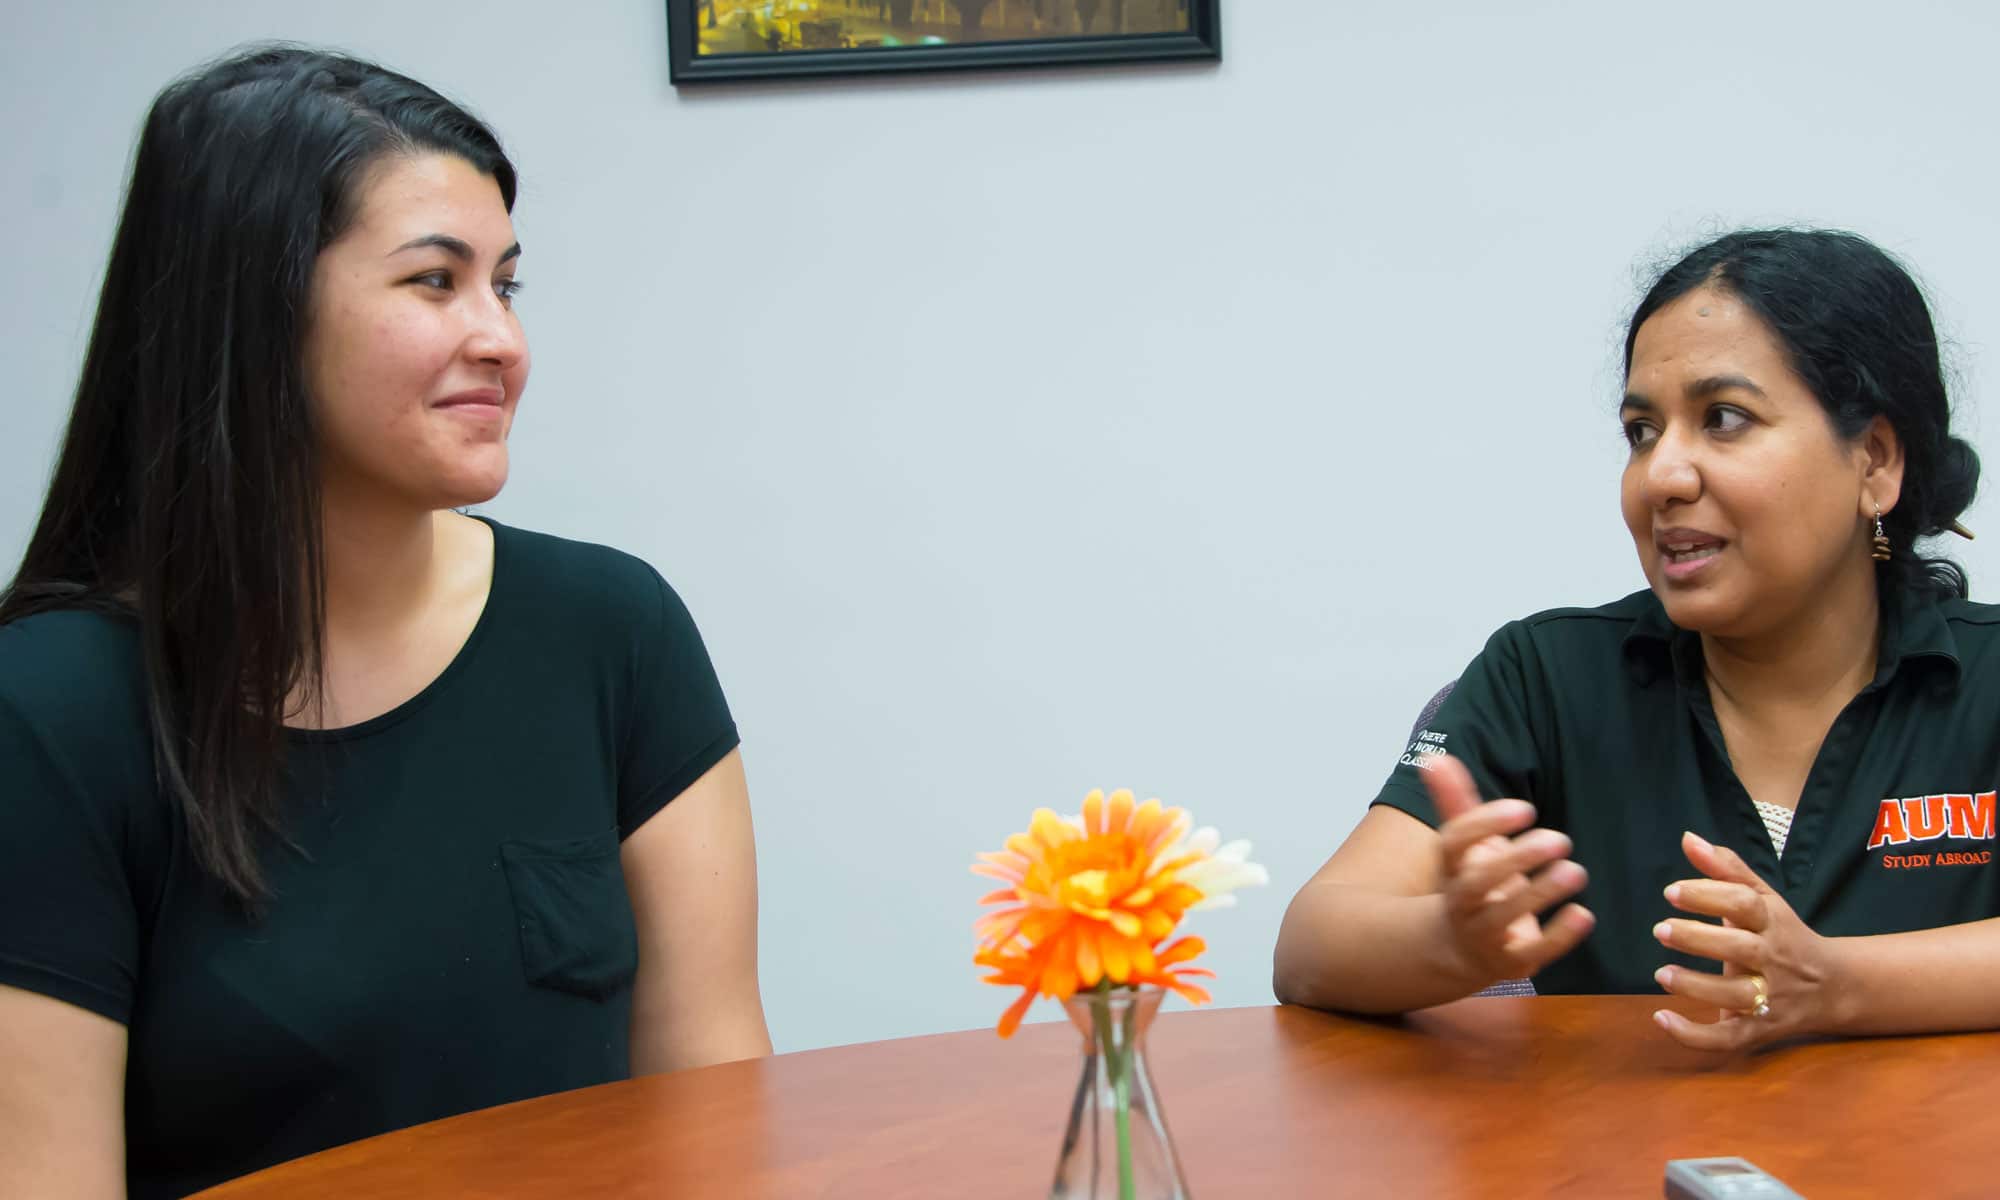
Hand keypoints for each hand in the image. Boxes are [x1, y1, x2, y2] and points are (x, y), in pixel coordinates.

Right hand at [1424, 755, 1594, 988]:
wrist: (1460, 949)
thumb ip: (1454, 801)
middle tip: (1560, 839)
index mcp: (1452, 866)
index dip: (1485, 824)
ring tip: (1576, 871)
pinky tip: (1583, 914)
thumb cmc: (1470, 883)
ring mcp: (1485, 934)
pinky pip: (1534, 952)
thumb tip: (1434, 757)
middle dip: (1517, 859)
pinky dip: (1559, 936)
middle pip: (1478, 882)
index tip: (1525, 808)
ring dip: (1542, 893)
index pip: (1455, 842)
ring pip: (1506, 916)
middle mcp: (1463, 901)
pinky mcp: (1512, 961)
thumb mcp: (1462, 845)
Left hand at [1651, 831, 1834, 1050]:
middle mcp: (1775, 960)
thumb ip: (1726, 870)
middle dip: (1700, 939)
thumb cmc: (1784, 935)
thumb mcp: (1764, 899)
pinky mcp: (1760, 1030)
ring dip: (1696, 987)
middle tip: (1661, 930)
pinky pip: (1729, 1038)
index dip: (1709, 896)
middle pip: (1741, 949)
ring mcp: (1770, 998)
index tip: (1671, 892)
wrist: (1835, 987)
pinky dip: (1695, 1035)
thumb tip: (1687, 838)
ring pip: (1736, 996)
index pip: (1745, 904)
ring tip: (1661, 973)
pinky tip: (1662, 1020)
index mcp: (1774, 923)